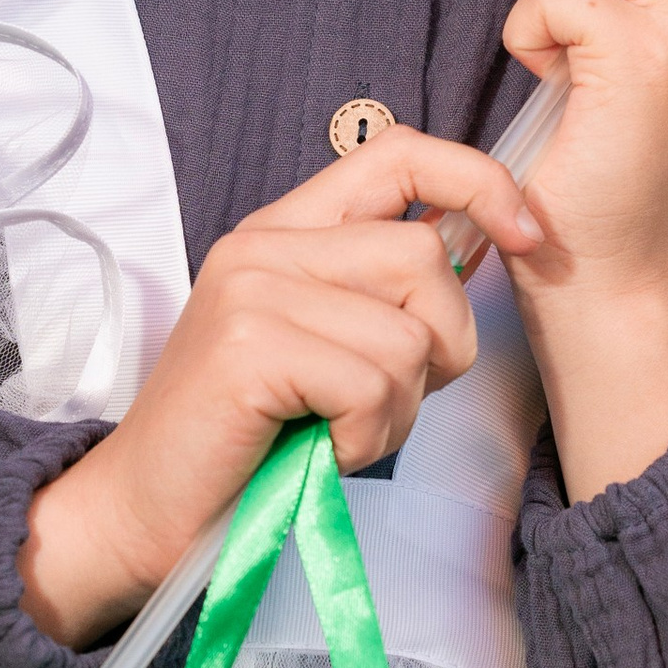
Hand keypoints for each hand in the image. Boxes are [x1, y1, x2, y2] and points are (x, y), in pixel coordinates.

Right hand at [18, 130, 538, 646]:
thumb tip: (487, 251)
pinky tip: (318, 452)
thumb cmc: (243, 443)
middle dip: (439, 348)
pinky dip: (363, 438)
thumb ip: (380, 295)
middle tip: (380, 404)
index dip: (479, 182)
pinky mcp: (249, 348)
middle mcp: (264, 245)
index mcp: (283, 232)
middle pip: (423, 258)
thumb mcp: (319, 347)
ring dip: (397, 410)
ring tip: (336, 434)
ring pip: (408, 335)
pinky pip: (373, 385)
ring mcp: (252, 291)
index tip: (527, 235)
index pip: (399, 153)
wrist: (140, 514)